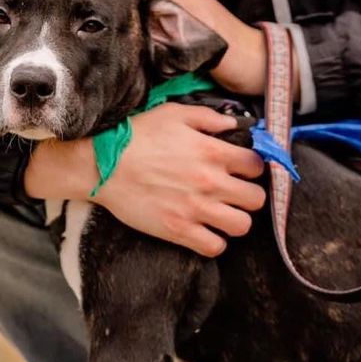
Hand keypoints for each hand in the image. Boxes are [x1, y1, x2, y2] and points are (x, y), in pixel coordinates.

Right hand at [92, 102, 265, 256]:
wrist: (103, 165)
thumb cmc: (137, 136)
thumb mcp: (174, 114)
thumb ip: (209, 118)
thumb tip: (234, 124)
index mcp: (212, 152)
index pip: (257, 166)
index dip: (254, 167)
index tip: (244, 169)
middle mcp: (210, 182)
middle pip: (256, 199)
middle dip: (250, 194)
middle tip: (236, 192)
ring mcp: (195, 209)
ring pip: (241, 225)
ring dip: (236, 219)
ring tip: (224, 212)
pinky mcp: (178, 230)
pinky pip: (214, 247)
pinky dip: (214, 241)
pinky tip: (206, 229)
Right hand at [133, 0, 298, 99]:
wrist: (256, 66)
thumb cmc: (233, 52)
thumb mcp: (194, 35)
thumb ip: (163, 23)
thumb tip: (135, 19)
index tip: (115, 11)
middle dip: (131, 10)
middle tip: (122, 32)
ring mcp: (185, 8)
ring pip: (151, 9)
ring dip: (143, 24)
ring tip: (133, 42)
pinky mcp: (188, 24)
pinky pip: (162, 22)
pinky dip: (154, 33)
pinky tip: (149, 48)